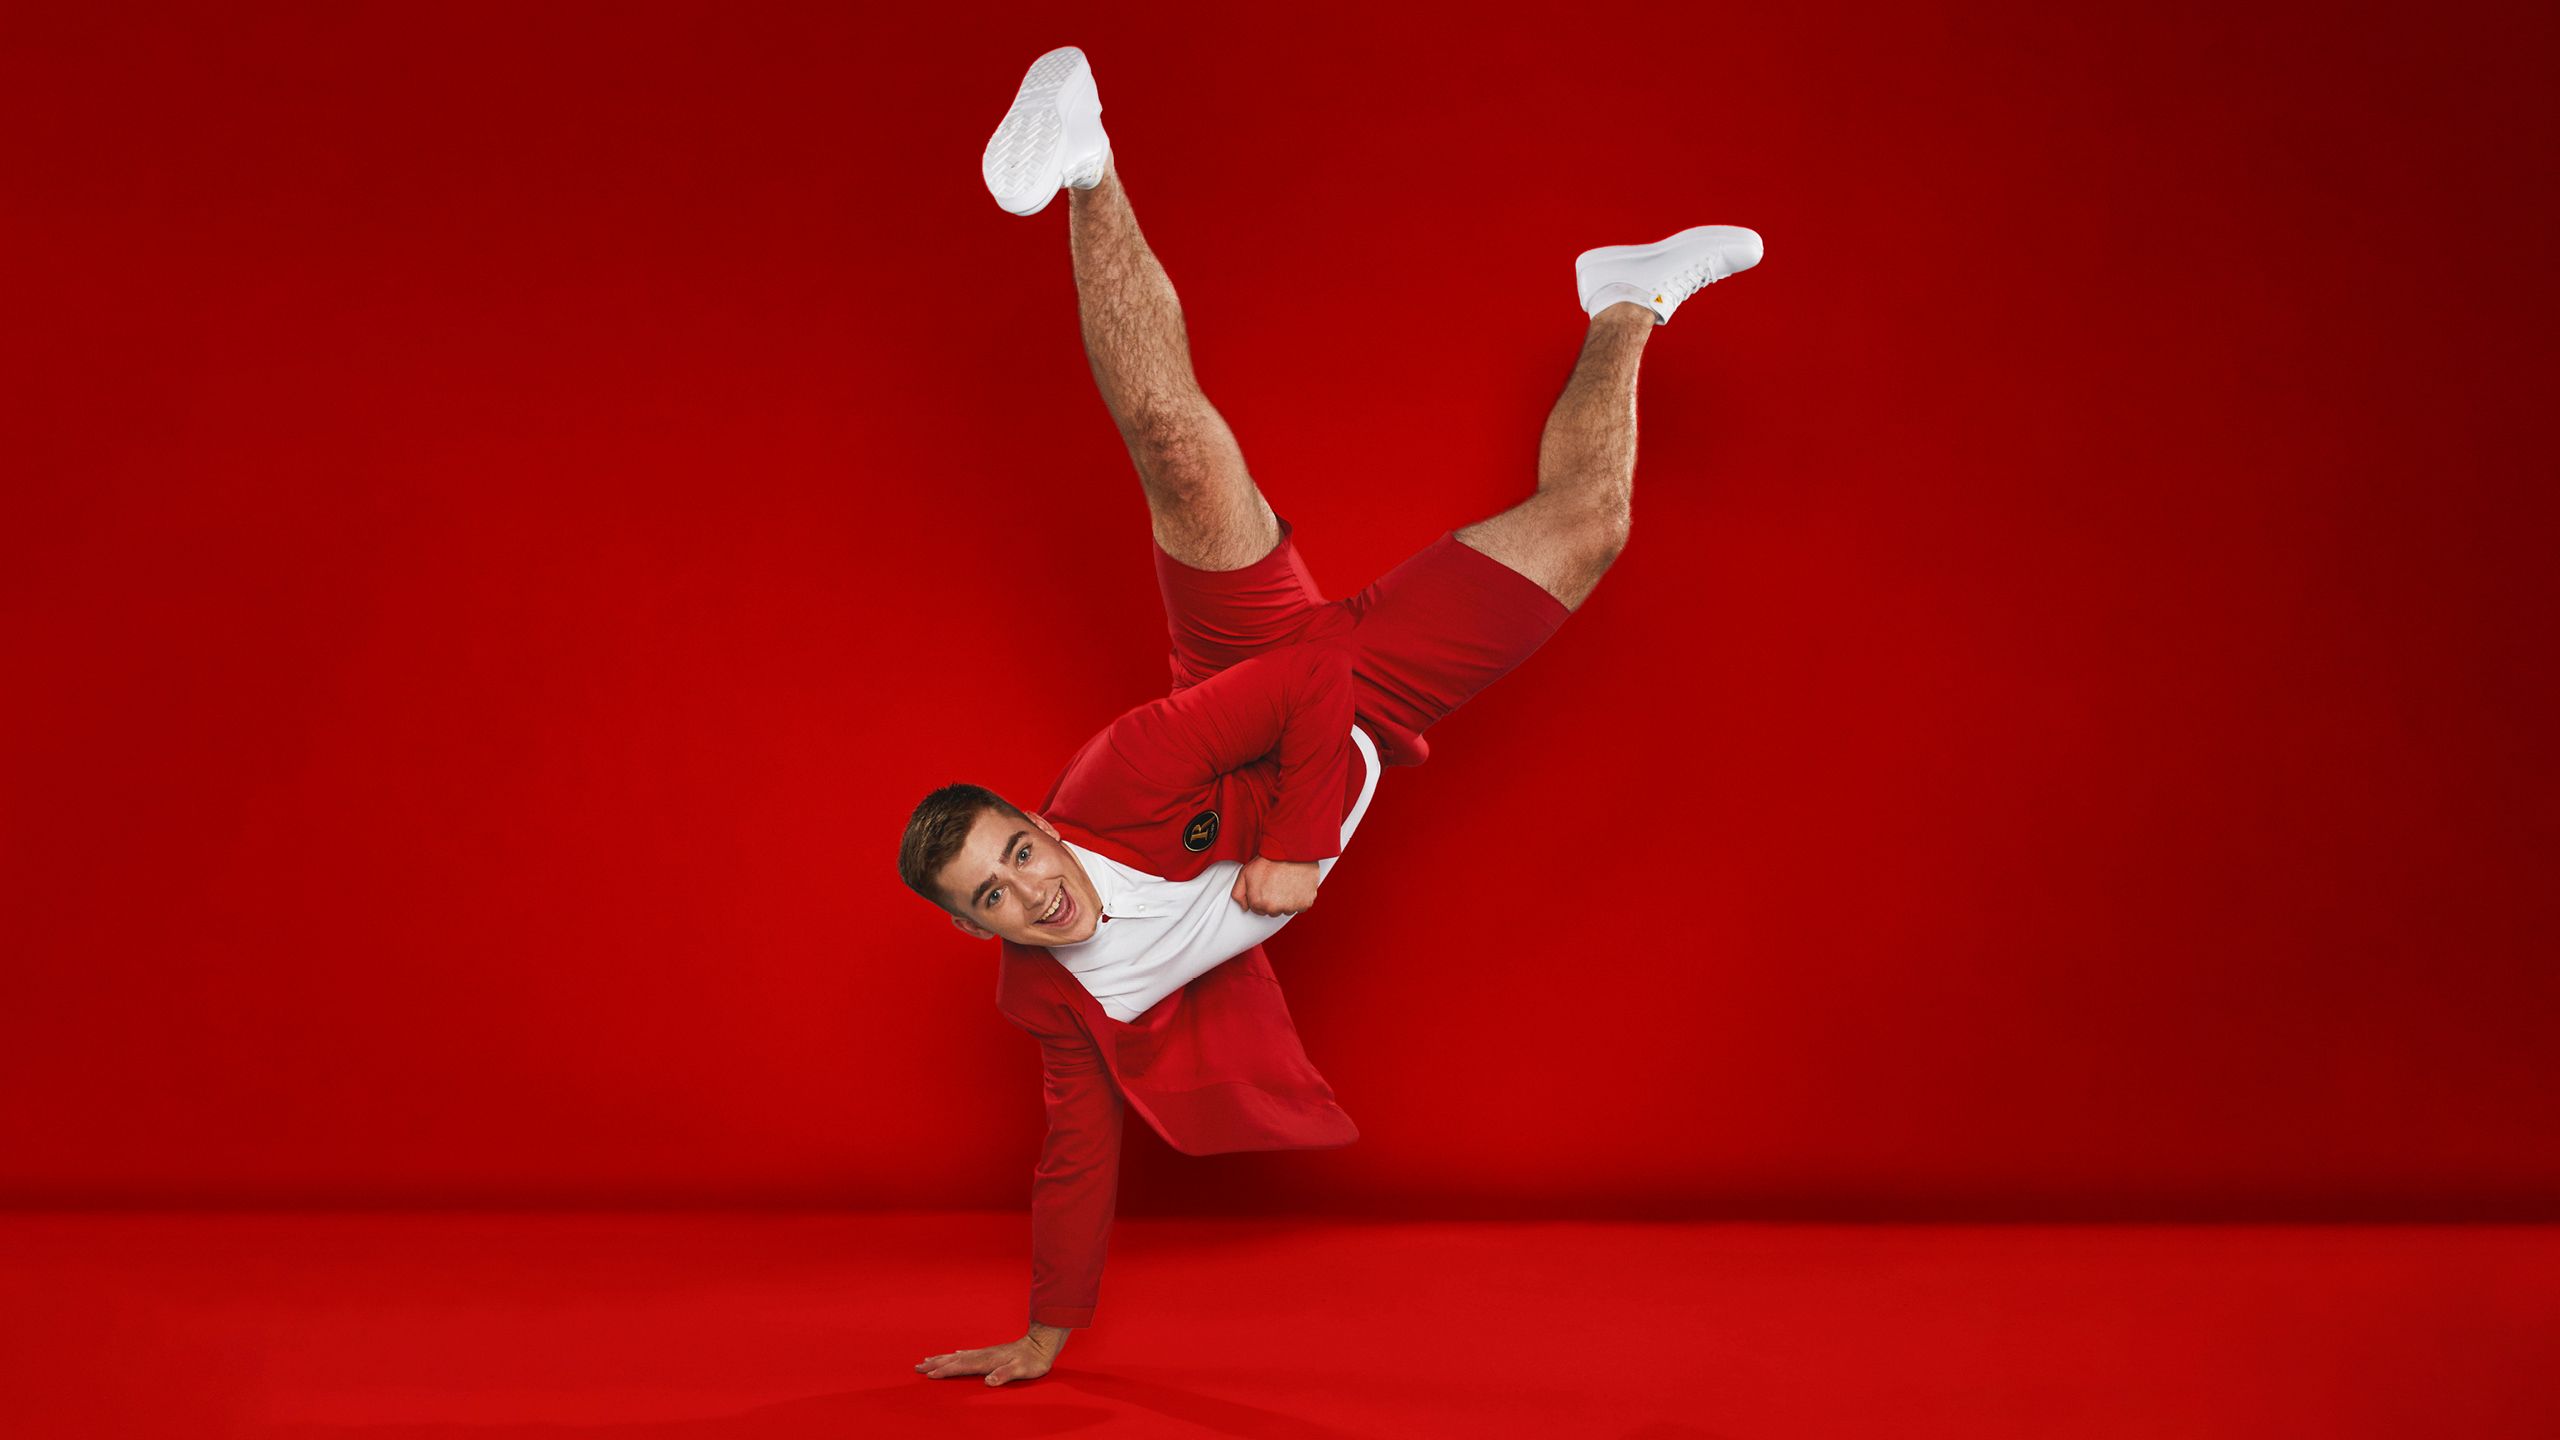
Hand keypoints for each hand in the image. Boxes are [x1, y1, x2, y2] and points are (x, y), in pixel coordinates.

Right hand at [914, 1328, 1063, 1386]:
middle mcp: (983, 1355)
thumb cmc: (1032, 1360)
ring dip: (942, 1358)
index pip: (961, 1366)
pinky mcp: (990, 1353)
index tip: (929, 1375)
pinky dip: (956, 1355)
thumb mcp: (1021, 1369)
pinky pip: (967, 1354)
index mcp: (987, 1360)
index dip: (945, 1371)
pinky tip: (954, 1354)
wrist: (1041, 1344)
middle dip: (935, 1364)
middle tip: (917, 1367)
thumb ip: (1005, 1374)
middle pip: (954, 1359)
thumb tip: (989, 1381)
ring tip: (927, 1360)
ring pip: (958, 1356)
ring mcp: (986, 1353)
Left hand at [1231, 856, 1320, 916]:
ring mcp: (1290, 907)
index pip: (1258, 909)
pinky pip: (1302, 906)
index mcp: (1258, 903)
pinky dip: (1300, 898)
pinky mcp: (1305, 903)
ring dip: (1287, 900)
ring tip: (1287, 883)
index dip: (1261, 897)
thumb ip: (1238, 893)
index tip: (1266, 886)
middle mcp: (1273, 909)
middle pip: (1273, 911)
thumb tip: (1244, 907)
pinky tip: (1296, 885)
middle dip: (1274, 900)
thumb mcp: (1245, 873)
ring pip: (1287, 909)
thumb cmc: (1270, 860)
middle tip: (1276, 883)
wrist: (1290, 851)